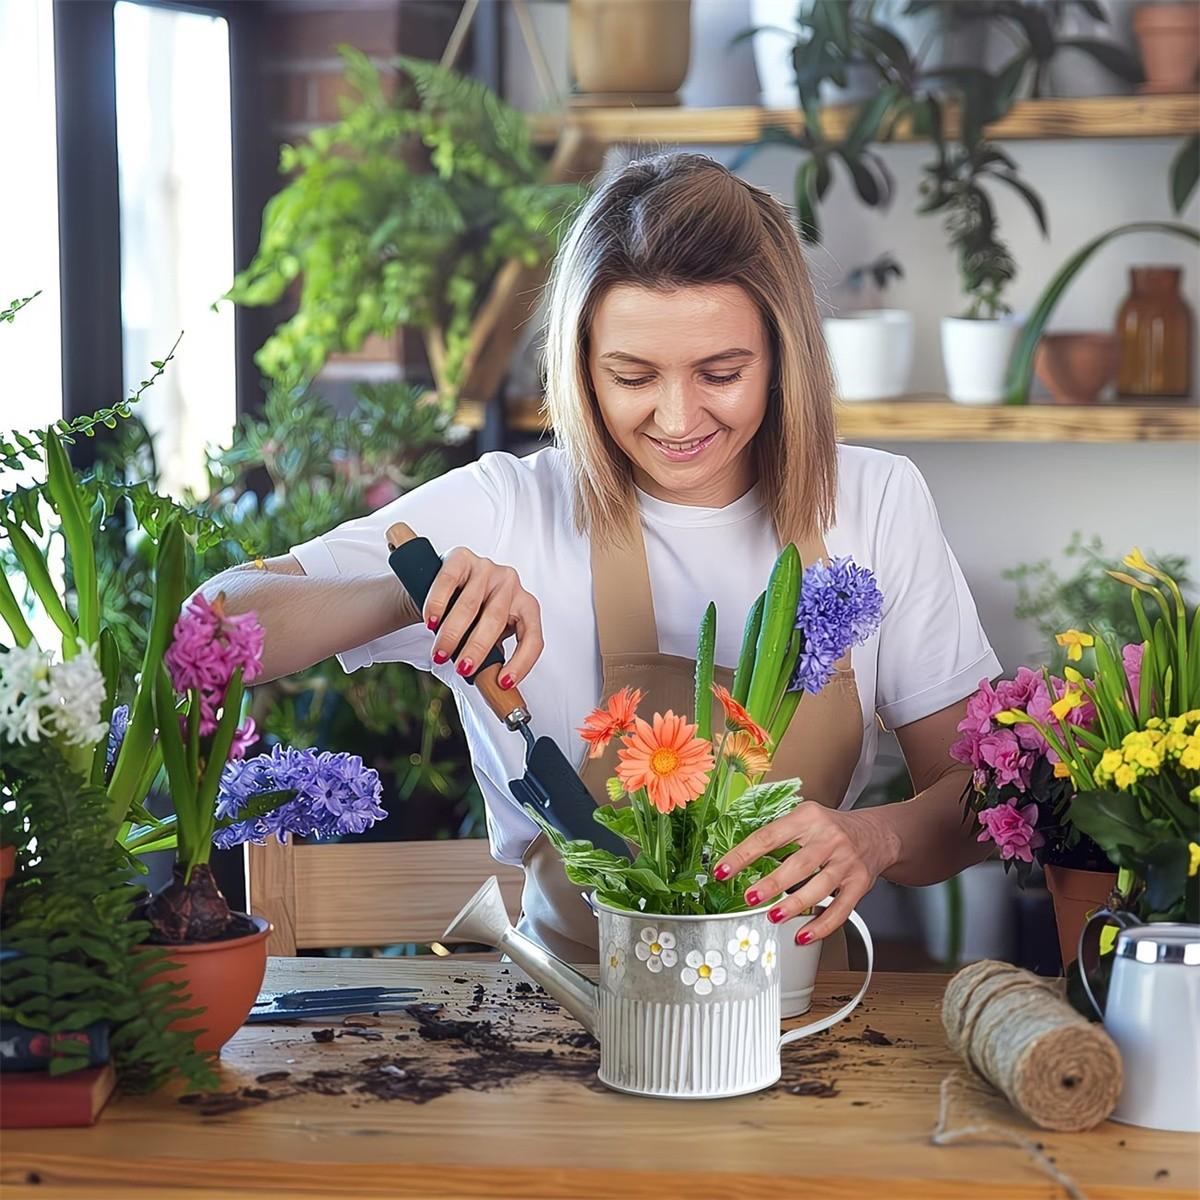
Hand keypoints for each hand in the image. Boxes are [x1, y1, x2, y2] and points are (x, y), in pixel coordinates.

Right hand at [423, 548, 543, 688]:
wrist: (442, 589)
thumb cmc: (470, 618)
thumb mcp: (488, 636)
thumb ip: (493, 655)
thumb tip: (493, 688)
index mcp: (526, 606)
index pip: (532, 637)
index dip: (521, 662)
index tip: (504, 683)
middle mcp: (511, 583)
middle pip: (496, 620)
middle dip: (477, 648)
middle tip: (463, 668)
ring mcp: (487, 568)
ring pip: (470, 604)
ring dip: (453, 633)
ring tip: (440, 653)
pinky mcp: (461, 557)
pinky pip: (449, 582)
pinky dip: (438, 604)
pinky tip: (432, 621)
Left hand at [712, 803, 900, 944]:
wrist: (878, 834)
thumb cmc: (832, 828)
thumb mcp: (806, 817)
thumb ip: (778, 832)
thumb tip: (738, 853)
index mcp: (808, 817)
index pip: (769, 836)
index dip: (743, 855)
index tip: (722, 870)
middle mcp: (830, 838)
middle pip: (797, 864)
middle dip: (772, 884)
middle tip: (750, 897)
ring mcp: (846, 862)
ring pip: (819, 888)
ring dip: (794, 906)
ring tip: (773, 917)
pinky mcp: (860, 884)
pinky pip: (840, 910)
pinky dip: (821, 926)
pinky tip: (803, 935)